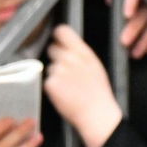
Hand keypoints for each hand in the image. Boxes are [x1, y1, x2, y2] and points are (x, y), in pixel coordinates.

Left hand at [44, 25, 121, 146]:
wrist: (96, 114)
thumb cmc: (99, 94)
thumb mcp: (95, 67)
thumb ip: (81, 53)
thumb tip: (69, 45)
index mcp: (83, 53)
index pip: (62, 31)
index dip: (58, 35)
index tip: (59, 40)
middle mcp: (69, 58)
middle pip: (52, 48)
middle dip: (57, 57)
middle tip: (67, 70)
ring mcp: (58, 70)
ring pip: (50, 67)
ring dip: (57, 75)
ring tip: (70, 86)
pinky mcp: (50, 83)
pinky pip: (48, 81)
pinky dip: (54, 87)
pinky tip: (65, 93)